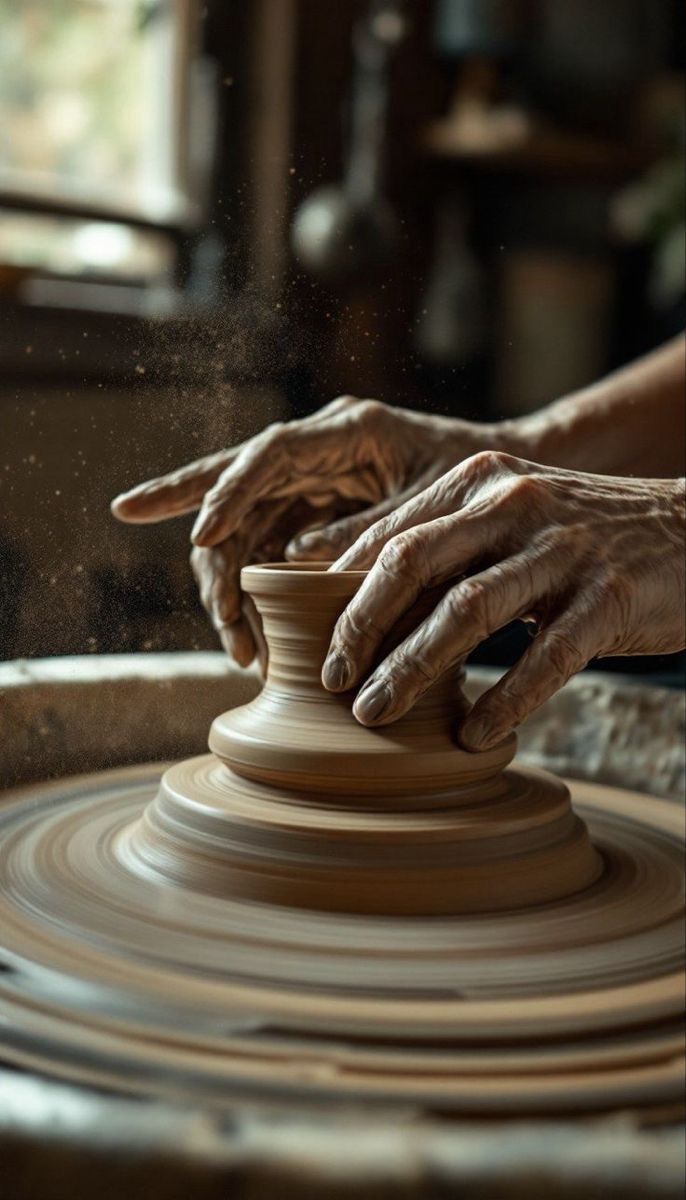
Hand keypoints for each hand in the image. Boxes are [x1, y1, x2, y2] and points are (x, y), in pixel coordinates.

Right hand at [112, 397, 509, 666]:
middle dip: (204, 545)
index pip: (272, 453)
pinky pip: (264, 555)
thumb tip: (294, 560)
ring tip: (243, 651)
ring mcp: (311, 488)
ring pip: (241, 531)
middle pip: (232, 488)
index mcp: (351, 432)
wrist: (511, 498)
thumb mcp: (436, 504)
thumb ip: (372, 528)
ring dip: (230, 590)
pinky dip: (254, 599)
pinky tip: (254, 645)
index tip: (203, 537)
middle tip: (220, 614)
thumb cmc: (481, 488)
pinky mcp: (313, 520)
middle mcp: (319, 453)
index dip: (230, 492)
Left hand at [323, 452, 685, 749]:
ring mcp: (563, 550)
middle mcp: (514, 504)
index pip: (390, 536)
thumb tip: (358, 603)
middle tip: (333, 682)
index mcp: (478, 482)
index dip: (341, 593)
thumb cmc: (579, 537)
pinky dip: (503, 700)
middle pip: (411, 564)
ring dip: (412, 668)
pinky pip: (545, 657)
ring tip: (377, 714)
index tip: (310, 643)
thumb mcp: (508, 518)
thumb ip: (444, 546)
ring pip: (467, 611)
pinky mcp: (609, 597)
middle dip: (360, 628)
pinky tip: (474, 734)